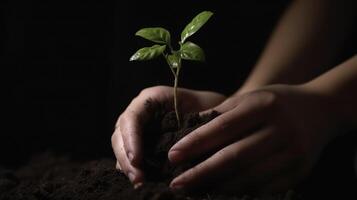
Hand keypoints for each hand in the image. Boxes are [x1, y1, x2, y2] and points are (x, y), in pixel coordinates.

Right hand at [111, 85, 225, 186]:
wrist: (215, 116)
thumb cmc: (209, 109)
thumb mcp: (202, 110)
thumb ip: (191, 125)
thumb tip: (180, 149)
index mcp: (151, 99)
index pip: (132, 118)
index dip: (131, 139)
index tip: (137, 160)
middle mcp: (140, 113)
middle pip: (120, 135)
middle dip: (126, 158)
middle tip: (138, 179)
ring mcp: (138, 129)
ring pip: (121, 147)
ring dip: (127, 167)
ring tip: (139, 184)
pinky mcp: (141, 144)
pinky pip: (130, 156)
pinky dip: (133, 170)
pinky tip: (142, 182)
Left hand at [168, 84, 339, 192]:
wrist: (319, 110)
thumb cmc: (275, 102)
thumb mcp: (250, 98)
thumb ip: (221, 114)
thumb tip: (187, 131)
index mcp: (263, 106)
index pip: (222, 128)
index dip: (195, 143)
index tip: (173, 156)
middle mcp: (280, 129)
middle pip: (234, 157)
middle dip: (201, 173)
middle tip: (176, 183)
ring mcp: (293, 153)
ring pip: (249, 177)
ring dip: (218, 187)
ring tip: (194, 192)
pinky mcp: (299, 171)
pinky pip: (265, 188)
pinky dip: (241, 192)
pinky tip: (221, 194)